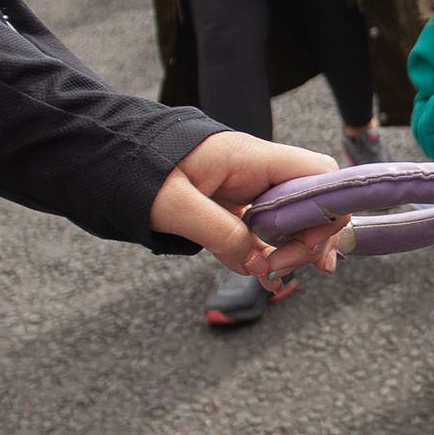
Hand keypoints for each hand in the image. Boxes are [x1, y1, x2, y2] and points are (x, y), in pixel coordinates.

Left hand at [149, 131, 345, 279]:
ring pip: (292, 218)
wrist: (107, 157)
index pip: (319, 174)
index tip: (307, 248)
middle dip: (307, 240)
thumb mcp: (173, 205)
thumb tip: (255, 264)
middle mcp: (258, 170)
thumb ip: (218, 234)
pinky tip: (265, 274)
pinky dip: (270, 252)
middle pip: (313, 201)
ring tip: (271, 277)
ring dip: (290, 250)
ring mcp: (248, 187)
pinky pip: (266, 228)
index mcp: (251, 157)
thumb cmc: (135, 169)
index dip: (327, 211)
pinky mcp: (235, 204)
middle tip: (276, 270)